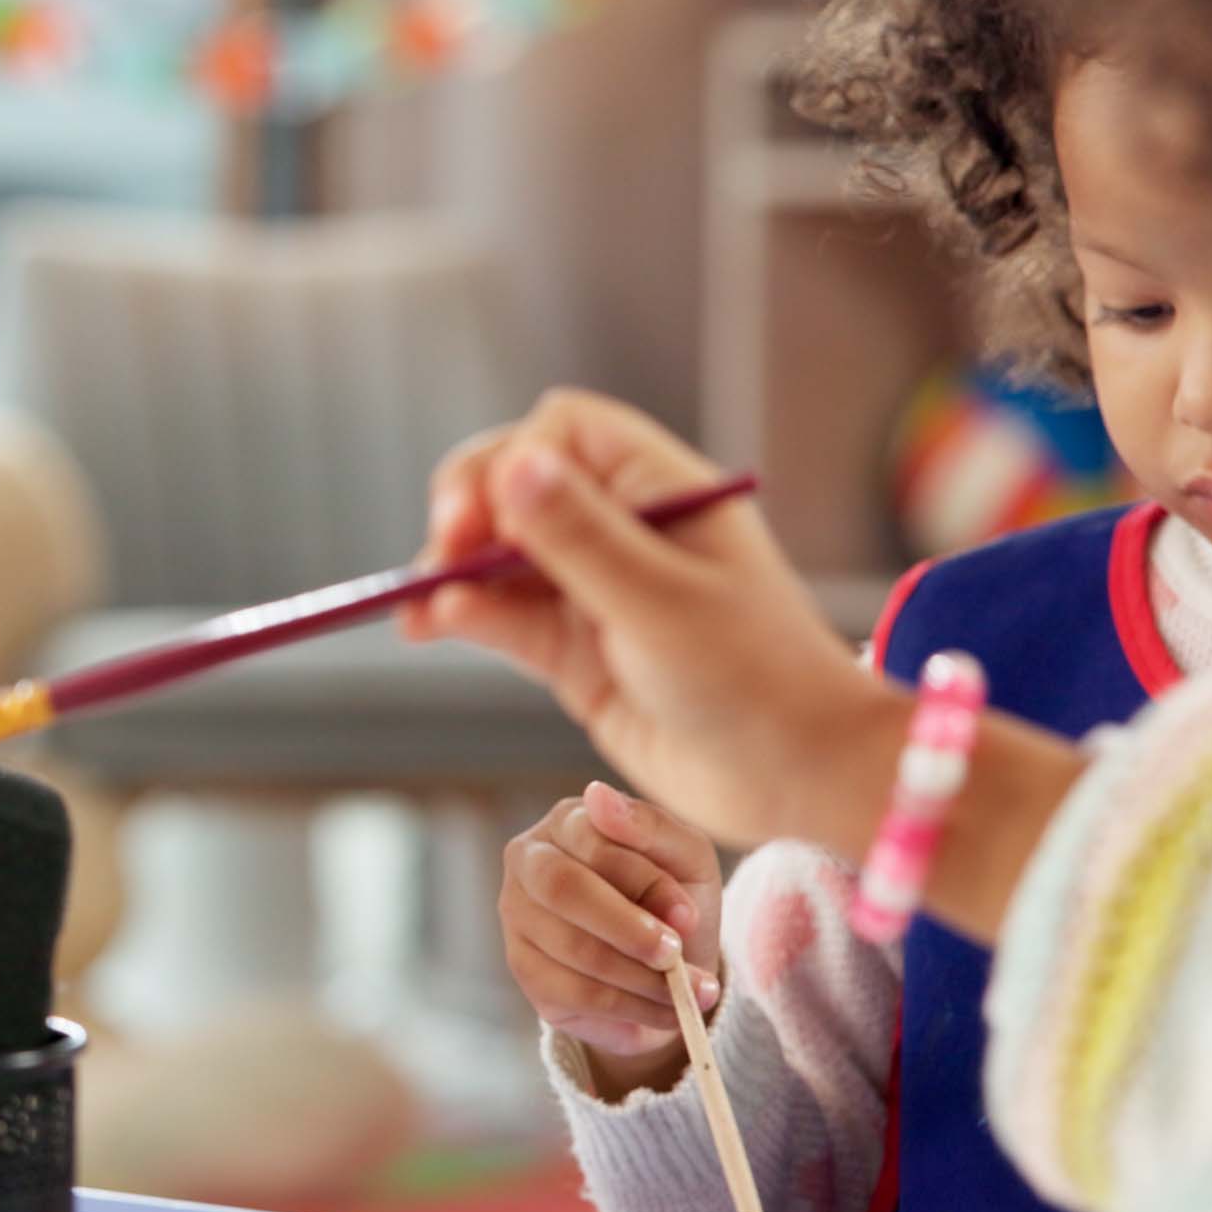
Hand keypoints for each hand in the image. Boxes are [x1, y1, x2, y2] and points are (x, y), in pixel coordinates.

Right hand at [401, 390, 899, 848]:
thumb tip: (511, 464)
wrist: (797, 780)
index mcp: (662, 491)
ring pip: (497, 557)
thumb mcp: (661, 603)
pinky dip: (462, 617)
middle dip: (467, 514)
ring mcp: (596, 591)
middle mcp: (625, 529)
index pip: (562, 431)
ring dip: (451, 574)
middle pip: (516, 487)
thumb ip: (580, 538)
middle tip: (440, 555)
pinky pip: (503, 617)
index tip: (479, 515)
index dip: (510, 460)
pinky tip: (433, 625)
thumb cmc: (755, 681)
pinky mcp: (575, 651)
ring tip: (414, 608)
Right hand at [506, 781, 724, 1097]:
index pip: (591, 841)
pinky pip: (575, 994)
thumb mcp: (684, 857)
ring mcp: (518, 918)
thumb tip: (598, 795)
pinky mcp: (525, 970)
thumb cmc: (672, 898)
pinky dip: (631, 1007)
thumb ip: (650, 825)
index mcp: (566, 822)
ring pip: (574, 949)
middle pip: (564, 890)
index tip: (689, 916)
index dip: (643, 881)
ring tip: (690, 992)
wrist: (667, 966)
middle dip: (628, 929)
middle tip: (675, 955)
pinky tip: (666, 1011)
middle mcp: (528, 863)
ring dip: (641, 977)